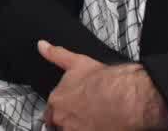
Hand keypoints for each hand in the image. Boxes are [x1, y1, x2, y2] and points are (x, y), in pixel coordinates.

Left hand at [40, 41, 167, 130]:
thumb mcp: (76, 62)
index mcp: (56, 101)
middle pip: (58, 125)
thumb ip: (56, 55)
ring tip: (92, 120)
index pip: (50, 112)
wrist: (126, 97)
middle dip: (67, 121)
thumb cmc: (102, 80)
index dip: (60, 110)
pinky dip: (91, 130)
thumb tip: (41, 45)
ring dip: (77, 127)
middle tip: (83, 115)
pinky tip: (99, 126)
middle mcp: (62, 119)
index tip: (71, 109)